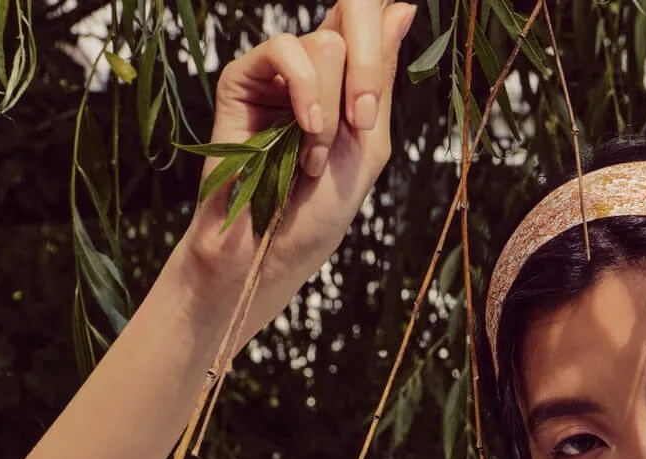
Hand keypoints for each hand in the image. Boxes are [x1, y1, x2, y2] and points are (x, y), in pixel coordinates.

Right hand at [178, 0, 415, 327]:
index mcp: (346, 76)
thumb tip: (402, 5)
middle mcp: (312, 64)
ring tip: (314, 155)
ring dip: (330, 111)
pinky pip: (286, 50)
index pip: (369, 16)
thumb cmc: (320, 210)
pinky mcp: (243, 76)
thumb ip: (382, 74)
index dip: (380, 37)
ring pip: (325, 44)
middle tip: (360, 123)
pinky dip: (305, 93)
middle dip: (368, 72)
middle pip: (354, 15)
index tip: (373, 106)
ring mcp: (277, 68)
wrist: (272, 247)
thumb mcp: (369, 143)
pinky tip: (301, 132)